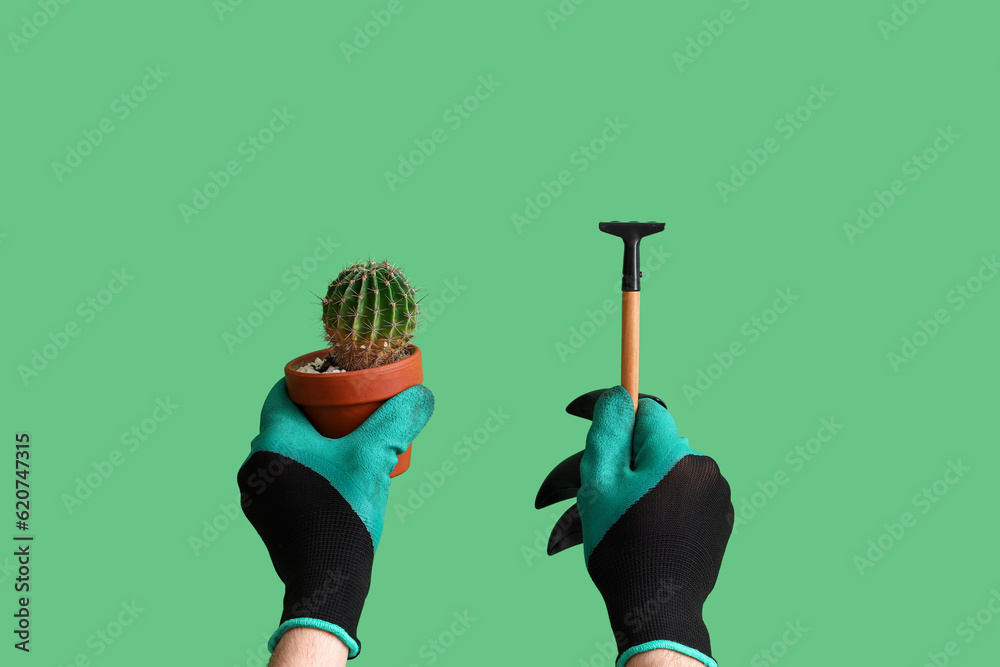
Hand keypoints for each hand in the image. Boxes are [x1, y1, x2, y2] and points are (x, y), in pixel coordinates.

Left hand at [237, 378, 433, 657]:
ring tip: (349, 447)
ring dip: (314, 446)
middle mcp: (255, 465)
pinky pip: (286, 481)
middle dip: (317, 414)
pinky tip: (338, 481)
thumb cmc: (342, 514)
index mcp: (273, 440)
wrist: (325, 581)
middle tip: (351, 412)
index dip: (309, 381)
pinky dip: (309, 473)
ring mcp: (258, 496)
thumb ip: (396, 421)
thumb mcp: (375, 459)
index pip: (281, 393)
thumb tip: (422, 394)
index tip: (336, 381)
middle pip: (286, 423)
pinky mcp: (267, 520)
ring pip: (286, 454)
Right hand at [536, 386, 733, 666]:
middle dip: (614, 463)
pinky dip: (655, 504)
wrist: (659, 613)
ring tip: (606, 518)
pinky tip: (635, 529)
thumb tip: (619, 394)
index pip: (643, 410)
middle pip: (649, 447)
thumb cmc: (622, 548)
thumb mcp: (599, 484)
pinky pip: (680, 497)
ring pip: (662, 474)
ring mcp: (718, 497)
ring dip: (633, 486)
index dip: (611, 411)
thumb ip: (608, 431)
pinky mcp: (720, 521)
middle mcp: (705, 469)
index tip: (575, 413)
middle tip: (583, 488)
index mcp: (676, 454)